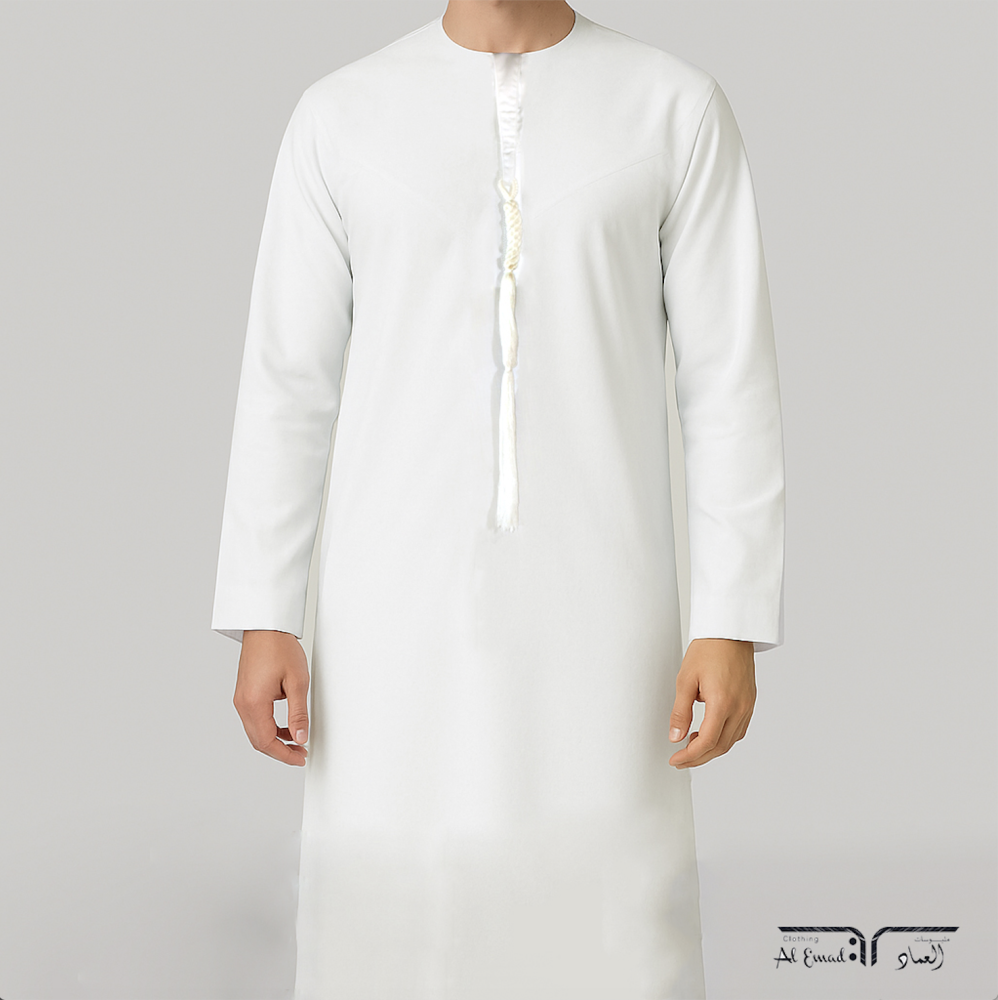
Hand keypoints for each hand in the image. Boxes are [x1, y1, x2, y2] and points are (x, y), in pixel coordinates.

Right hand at [232, 630, 309, 765]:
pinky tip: (286, 726)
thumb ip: (298, 713)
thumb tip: (300, 737)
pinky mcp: (244, 694)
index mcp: (253, 703)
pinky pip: (255, 719)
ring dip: (274, 740)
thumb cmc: (279, 647)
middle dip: (279, 751)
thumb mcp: (297, 682)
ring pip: (256, 731)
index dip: (284, 754)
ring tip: (296, 741)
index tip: (300, 757)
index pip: (266, 742)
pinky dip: (269, 727)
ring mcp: (241, 699)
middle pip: (258, 741)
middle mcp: (242, 703)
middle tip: (300, 753)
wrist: (265, 627)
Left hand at [668, 637, 755, 768]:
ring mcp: (748, 705)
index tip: (675, 760)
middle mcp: (739, 708)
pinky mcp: (750, 702)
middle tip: (681, 760)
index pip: (706, 742)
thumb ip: (680, 711)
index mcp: (722, 703)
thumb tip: (675, 737)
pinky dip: (724, 738)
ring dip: (711, 749)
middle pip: (720, 746)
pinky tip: (710, 733)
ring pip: (731, 741)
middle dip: (699, 757)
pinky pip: (739, 730)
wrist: (730, 632)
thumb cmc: (708, 650)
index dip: (689, 756)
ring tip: (691, 745)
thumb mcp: (685, 680)